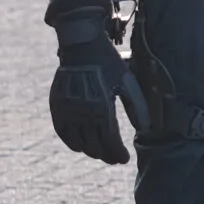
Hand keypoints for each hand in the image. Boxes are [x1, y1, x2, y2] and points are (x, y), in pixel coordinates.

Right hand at [50, 11, 149, 164]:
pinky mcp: (57, 105)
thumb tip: (146, 129)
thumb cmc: (109, 62)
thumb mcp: (128, 82)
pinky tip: (79, 146)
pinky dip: (71, 142)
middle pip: (94, 146)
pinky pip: (62, 131)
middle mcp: (83, 113)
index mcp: (102, 109)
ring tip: (100, 153)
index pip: (110, 143)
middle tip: (114, 158)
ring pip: (78, 142)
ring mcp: (68, 110)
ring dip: (90, 151)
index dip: (117, 154)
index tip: (124, 159)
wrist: (81, 44)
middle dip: (106, 155)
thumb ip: (137, 107)